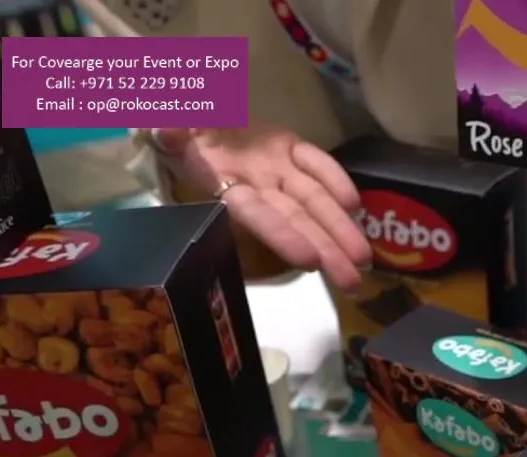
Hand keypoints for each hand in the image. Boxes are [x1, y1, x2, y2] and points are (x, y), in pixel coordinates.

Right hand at [154, 126, 370, 290]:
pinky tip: (357, 206)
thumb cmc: (170, 121)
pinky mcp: (287, 147)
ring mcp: (274, 166)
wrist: (186, 104)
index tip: (309, 261)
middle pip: (295, 219)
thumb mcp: (161, 122)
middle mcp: (253, 181)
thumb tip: (167, 131)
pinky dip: (336, 181)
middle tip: (353, 282)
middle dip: (325, 249)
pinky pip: (316, 164)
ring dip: (339, 228)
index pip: (255, 214)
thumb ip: (167, 128)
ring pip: (312, 200)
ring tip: (364, 260)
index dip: (281, 235)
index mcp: (219, 179)